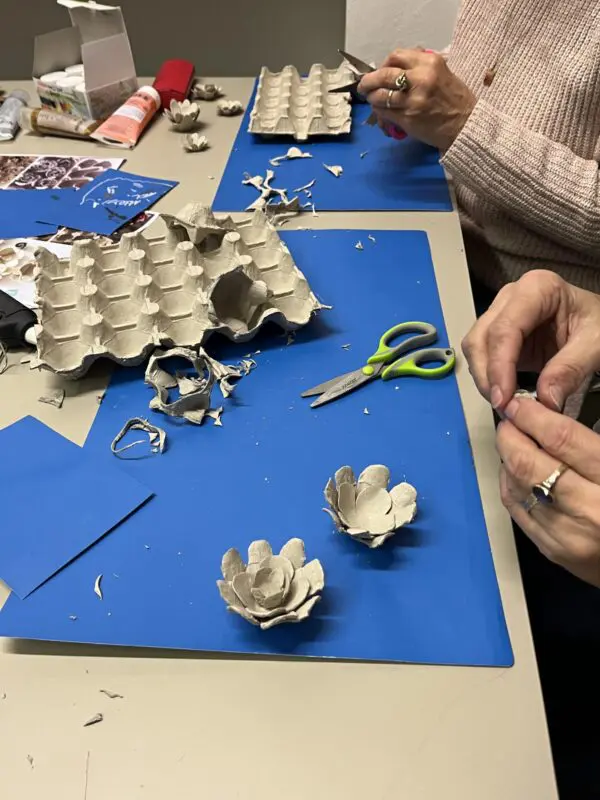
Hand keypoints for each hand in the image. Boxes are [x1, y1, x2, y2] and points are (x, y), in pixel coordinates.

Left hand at [358, 49, 475, 150]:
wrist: (466, 125)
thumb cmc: (456, 99)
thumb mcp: (442, 73)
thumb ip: (421, 67)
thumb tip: (397, 67)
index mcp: (429, 63)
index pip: (396, 56)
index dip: (384, 64)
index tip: (381, 70)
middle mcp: (420, 79)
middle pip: (384, 75)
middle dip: (369, 81)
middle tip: (365, 86)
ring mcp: (412, 100)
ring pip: (380, 95)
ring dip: (372, 98)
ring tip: (372, 99)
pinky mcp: (408, 118)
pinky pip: (385, 112)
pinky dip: (379, 112)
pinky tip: (380, 113)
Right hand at [462, 270, 599, 411]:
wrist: (597, 324)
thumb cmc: (598, 324)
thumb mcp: (596, 343)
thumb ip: (571, 369)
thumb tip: (545, 398)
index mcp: (537, 289)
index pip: (505, 328)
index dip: (499, 366)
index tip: (504, 398)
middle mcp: (512, 297)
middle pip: (481, 337)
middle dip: (487, 375)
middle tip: (503, 406)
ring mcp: (502, 314)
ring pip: (475, 348)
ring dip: (484, 378)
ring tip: (505, 403)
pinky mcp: (499, 334)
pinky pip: (483, 357)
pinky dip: (489, 378)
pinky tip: (506, 394)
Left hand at [498, 396, 599, 586]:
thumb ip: (594, 444)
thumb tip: (552, 418)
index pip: (561, 439)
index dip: (533, 416)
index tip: (520, 403)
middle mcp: (587, 510)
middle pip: (528, 464)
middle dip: (510, 435)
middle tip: (510, 418)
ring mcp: (566, 536)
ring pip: (516, 487)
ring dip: (507, 458)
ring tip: (513, 441)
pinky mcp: (553, 551)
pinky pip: (517, 510)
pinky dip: (511, 484)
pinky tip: (516, 471)